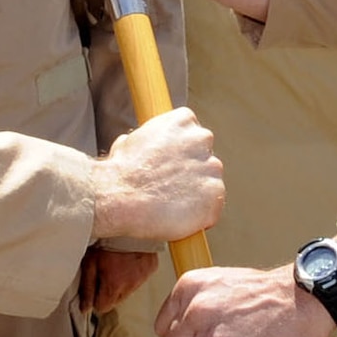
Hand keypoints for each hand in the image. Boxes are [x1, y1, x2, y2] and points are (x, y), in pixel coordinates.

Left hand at [80, 246, 160, 313]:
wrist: (128, 220)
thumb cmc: (107, 239)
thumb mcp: (90, 262)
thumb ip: (87, 287)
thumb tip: (85, 307)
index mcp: (114, 286)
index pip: (102, 307)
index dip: (95, 298)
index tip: (94, 286)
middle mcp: (130, 285)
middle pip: (115, 300)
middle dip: (108, 290)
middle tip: (104, 271)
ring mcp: (142, 277)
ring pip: (128, 290)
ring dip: (121, 282)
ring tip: (115, 264)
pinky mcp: (151, 268)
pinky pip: (139, 278)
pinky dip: (133, 273)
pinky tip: (127, 260)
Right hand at [91, 107, 222, 242]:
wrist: (120, 196)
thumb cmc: (121, 171)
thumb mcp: (130, 141)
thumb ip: (150, 140)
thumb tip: (147, 145)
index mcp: (183, 119)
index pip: (193, 134)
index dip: (181, 153)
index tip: (168, 166)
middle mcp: (202, 138)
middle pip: (205, 157)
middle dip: (192, 172)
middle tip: (169, 187)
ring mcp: (212, 166)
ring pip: (210, 182)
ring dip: (196, 193)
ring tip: (170, 204)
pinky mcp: (216, 193)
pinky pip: (213, 206)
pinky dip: (200, 215)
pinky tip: (178, 216)